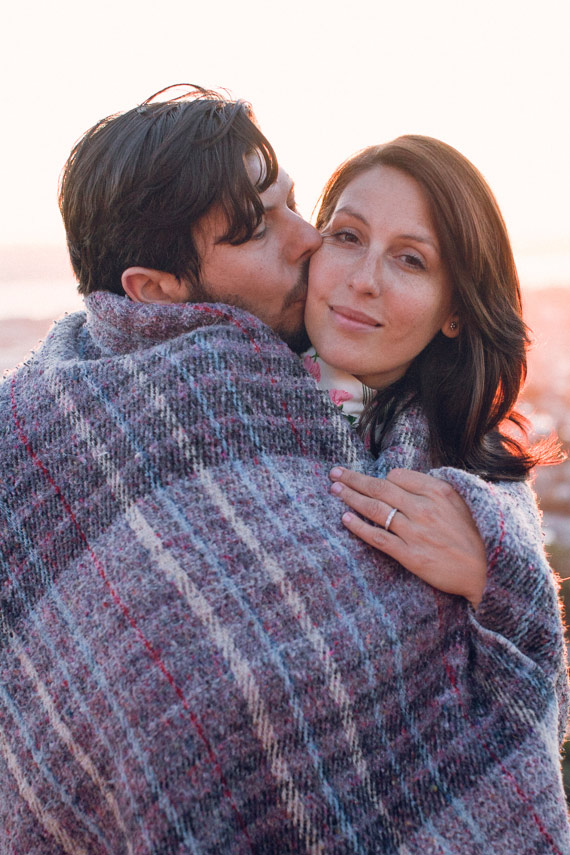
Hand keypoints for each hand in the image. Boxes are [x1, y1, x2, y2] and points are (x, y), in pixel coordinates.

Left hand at [329, 467, 486, 607]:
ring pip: (374, 509)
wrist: (490, 572)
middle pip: (380, 487)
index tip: (372, 479)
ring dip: (351, 497)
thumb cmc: (477, 536)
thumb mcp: (463, 502)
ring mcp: (415, 532)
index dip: (382, 477)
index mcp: (438, 491)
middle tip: (335, 473)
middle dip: (354, 479)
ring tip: (335, 489)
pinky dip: (359, 526)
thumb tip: (408, 480)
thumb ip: (436, 489)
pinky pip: (378, 537)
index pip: (397, 476)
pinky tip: (345, 518)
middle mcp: (424, 508)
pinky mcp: (410, 555)